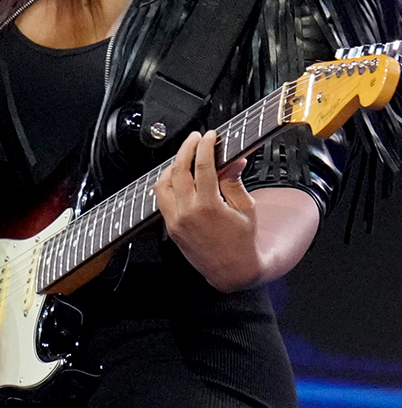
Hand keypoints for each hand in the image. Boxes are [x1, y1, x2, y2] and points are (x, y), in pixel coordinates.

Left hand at [156, 129, 266, 288]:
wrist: (232, 271)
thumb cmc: (242, 242)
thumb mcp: (245, 208)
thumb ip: (235, 182)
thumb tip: (234, 160)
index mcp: (208, 206)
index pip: (203, 167)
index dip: (205, 147)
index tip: (209, 136)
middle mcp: (186, 212)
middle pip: (178, 171)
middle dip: (185, 150)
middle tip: (195, 138)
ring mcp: (175, 221)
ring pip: (163, 184)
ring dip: (172, 167)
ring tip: (186, 157)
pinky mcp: (170, 227)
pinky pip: (162, 199)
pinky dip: (168, 184)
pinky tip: (179, 178)